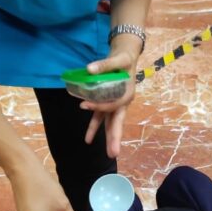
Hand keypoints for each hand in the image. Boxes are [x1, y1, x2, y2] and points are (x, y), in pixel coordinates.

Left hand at [82, 43, 137, 158]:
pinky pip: (101, 118)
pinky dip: (95, 127)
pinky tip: (88, 139)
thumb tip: (89, 69)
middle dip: (115, 138)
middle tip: (114, 153)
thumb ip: (104, 64)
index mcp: (127, 94)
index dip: (99, 106)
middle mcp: (123, 102)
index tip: (84, 105)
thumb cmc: (124, 58)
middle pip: (118, 122)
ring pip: (110, 123)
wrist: (126, 56)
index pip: (113, 105)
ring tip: (106, 154)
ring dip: (105, 137)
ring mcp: (116, 104)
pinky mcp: (108, 104)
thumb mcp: (118, 58)